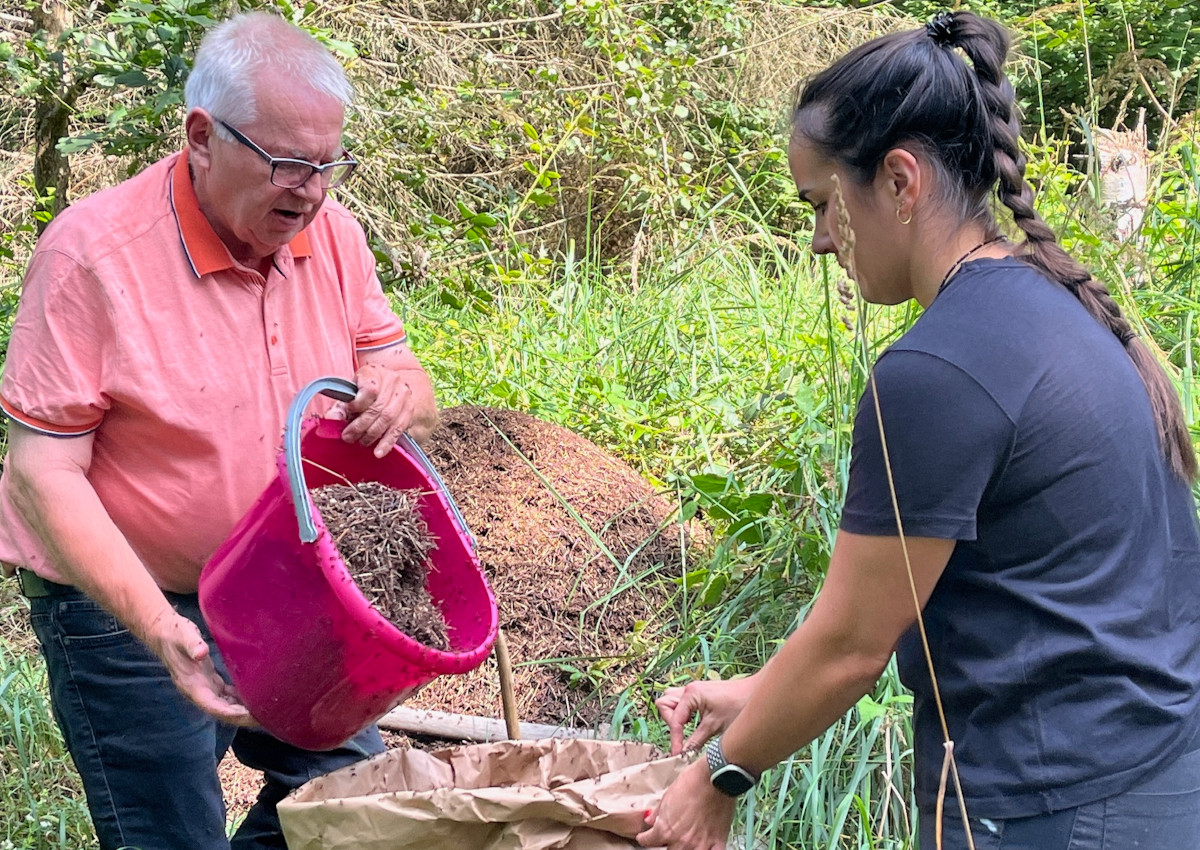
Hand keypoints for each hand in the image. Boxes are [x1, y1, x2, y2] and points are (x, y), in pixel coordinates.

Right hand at [145, 610, 254, 725]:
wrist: (164, 633)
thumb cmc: (174, 634)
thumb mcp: (184, 636)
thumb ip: (193, 644)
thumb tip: (201, 653)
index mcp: (191, 685)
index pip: (212, 706)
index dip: (229, 713)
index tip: (247, 715)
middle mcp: (198, 691)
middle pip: (222, 711)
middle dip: (241, 717)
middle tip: (264, 718)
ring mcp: (204, 687)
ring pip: (225, 705)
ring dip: (242, 710)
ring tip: (265, 713)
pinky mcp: (209, 681)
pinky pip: (226, 695)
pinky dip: (239, 699)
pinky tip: (255, 699)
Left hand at [337, 362, 417, 456]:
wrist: (388, 386)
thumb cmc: (363, 391)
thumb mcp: (350, 393)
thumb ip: (340, 407)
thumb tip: (332, 418)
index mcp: (374, 371)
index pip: (369, 390)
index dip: (357, 404)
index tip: (349, 412)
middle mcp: (392, 380)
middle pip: (378, 407)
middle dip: (361, 426)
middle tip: (349, 437)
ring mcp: (403, 394)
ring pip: (388, 418)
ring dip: (373, 434)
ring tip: (362, 443)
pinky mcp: (409, 408)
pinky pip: (399, 428)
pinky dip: (388, 442)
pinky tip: (379, 452)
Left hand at [638, 758, 735, 848]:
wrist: (715, 778)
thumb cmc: (692, 782)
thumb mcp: (668, 795)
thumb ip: (659, 812)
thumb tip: (650, 820)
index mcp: (665, 829)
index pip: (648, 841)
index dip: (645, 837)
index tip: (644, 836)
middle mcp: (680, 841)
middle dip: (666, 844)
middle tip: (667, 837)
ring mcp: (699, 844)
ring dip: (684, 848)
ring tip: (685, 840)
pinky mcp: (717, 843)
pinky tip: (705, 847)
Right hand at [658, 674, 757, 754]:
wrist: (756, 693)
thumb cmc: (738, 706)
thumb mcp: (716, 727)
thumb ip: (697, 741)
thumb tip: (683, 755)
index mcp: (691, 694)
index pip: (675, 720)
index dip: (675, 739)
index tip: (678, 755)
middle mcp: (689, 689)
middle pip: (665, 704)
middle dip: (670, 722)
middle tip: (681, 737)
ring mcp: (693, 690)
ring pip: (671, 701)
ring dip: (674, 716)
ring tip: (686, 730)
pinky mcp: (699, 693)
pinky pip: (681, 702)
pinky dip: (682, 714)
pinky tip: (693, 724)